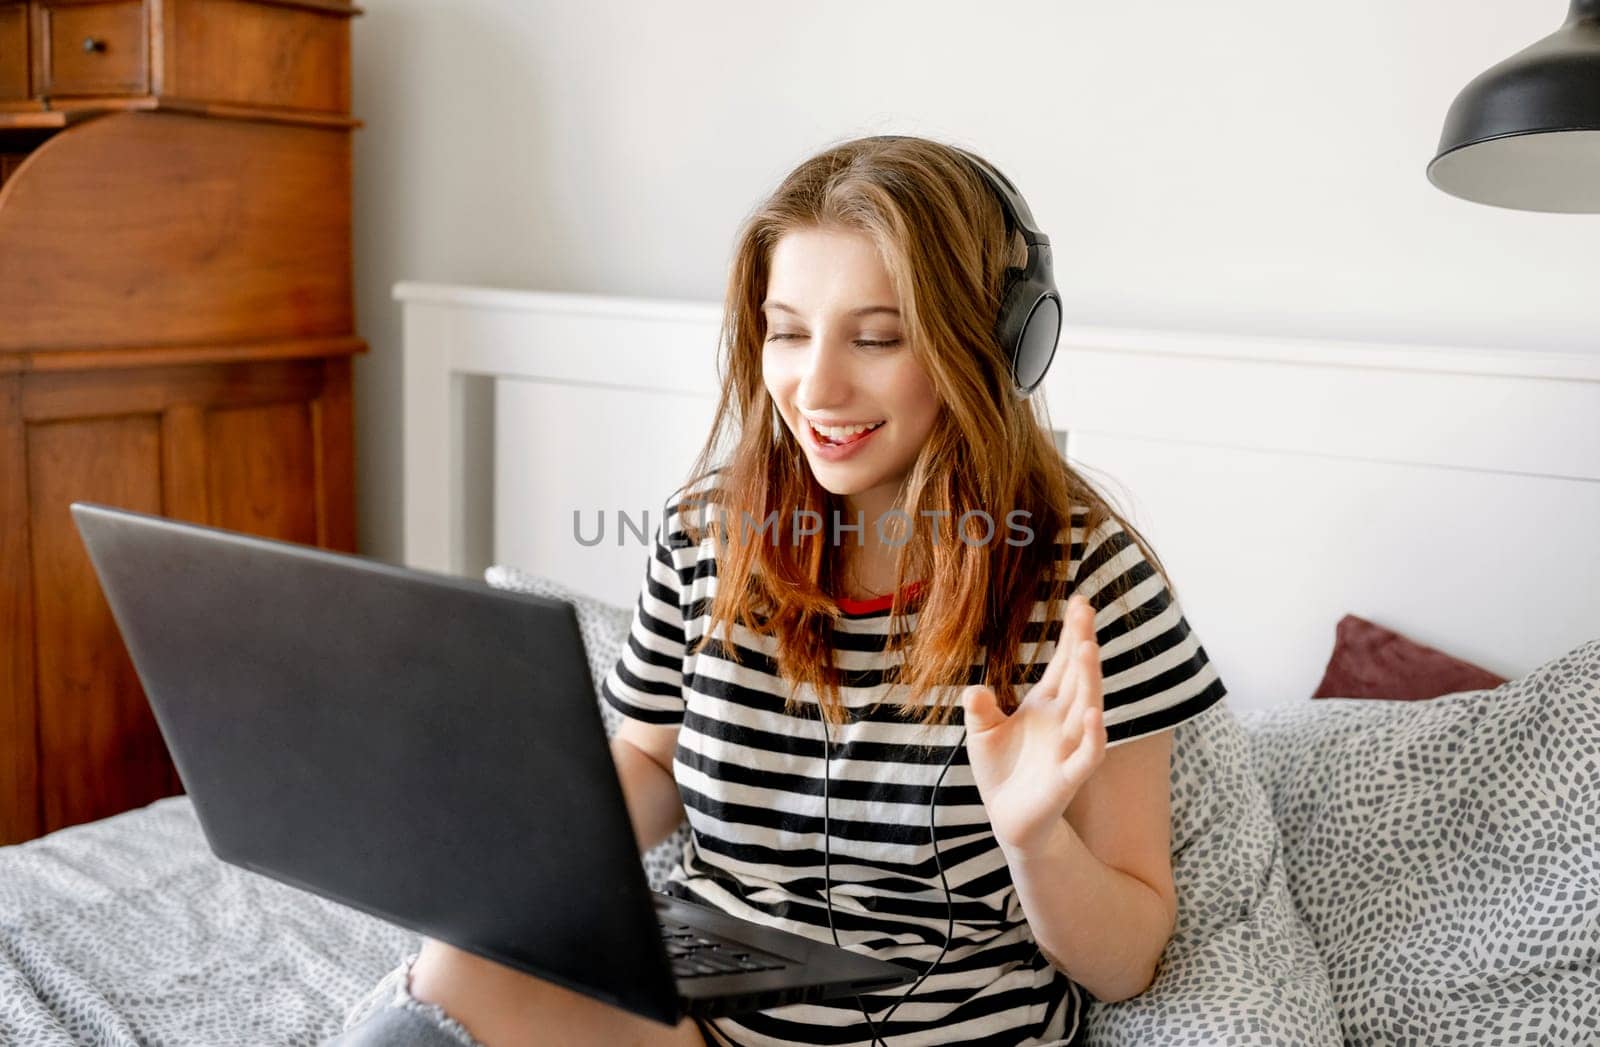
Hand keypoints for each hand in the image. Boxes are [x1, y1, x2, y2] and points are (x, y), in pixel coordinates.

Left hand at [961, 594, 1106, 856]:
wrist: (1008, 817)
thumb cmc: (1001, 770)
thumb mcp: (982, 734)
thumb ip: (980, 710)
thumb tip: (974, 689)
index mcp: (1045, 704)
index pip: (1063, 663)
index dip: (1072, 634)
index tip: (1079, 601)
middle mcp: (1063, 720)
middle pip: (1078, 676)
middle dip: (1082, 644)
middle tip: (1085, 612)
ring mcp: (1069, 746)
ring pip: (1086, 707)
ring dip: (1089, 680)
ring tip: (1087, 648)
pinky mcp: (1069, 777)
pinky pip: (1088, 754)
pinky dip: (1092, 735)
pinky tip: (1092, 714)